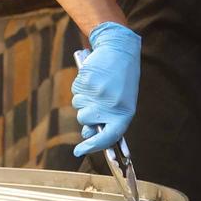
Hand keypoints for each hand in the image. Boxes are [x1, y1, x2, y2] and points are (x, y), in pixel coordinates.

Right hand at [72, 21, 141, 156]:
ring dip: (83, 98)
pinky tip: (92, 78)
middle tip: (95, 101)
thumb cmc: (122, 78)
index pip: (108, 137)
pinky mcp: (87, 81)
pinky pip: (76, 90)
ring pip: (78, 105)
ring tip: (97, 86)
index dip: (93, 146)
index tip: (80, 151)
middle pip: (85, 121)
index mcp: (124, 113)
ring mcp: (98, 93)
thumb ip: (108, 119)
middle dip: (85, 114)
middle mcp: (111, 105)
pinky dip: (81, 86)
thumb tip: (87, 135)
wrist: (119, 49)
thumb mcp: (121, 102)